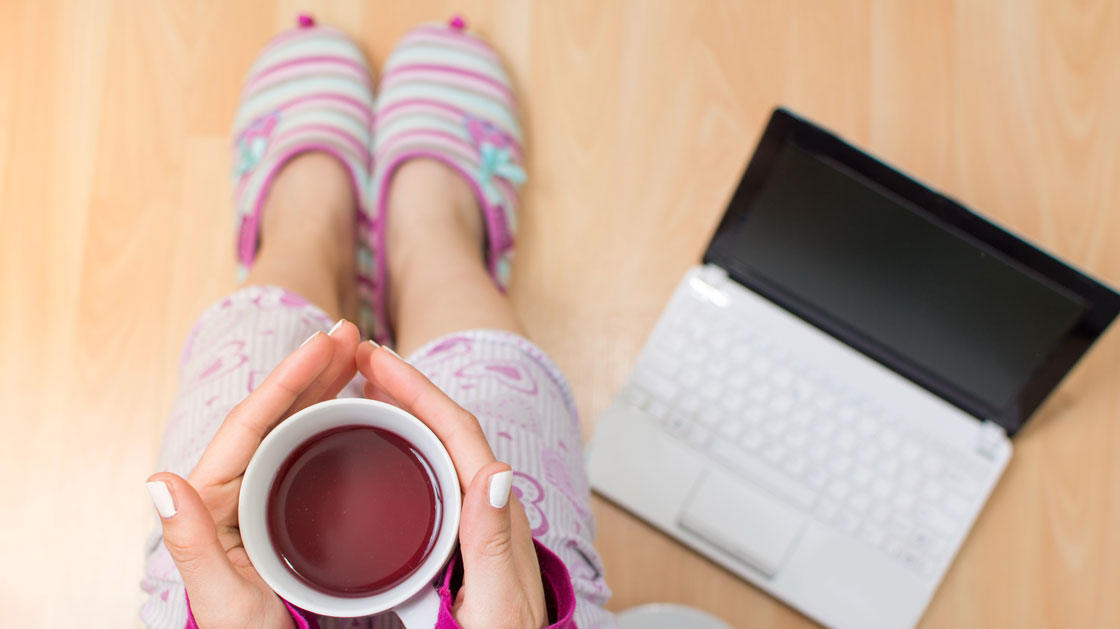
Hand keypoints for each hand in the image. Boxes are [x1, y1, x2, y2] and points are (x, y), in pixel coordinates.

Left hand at [147, 322, 361, 628]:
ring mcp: (260, 494)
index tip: (322, 344)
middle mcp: (233, 489)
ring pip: (291, 425)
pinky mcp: (283, 505)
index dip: (287, 379)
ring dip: (321, 386)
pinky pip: (305, 449)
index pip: (250, 425)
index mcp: (212, 502)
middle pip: (272, 414)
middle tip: (347, 333)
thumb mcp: (223, 599)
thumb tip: (159, 481)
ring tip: (354, 352)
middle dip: (310, 369)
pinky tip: (351, 401)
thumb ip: (191, 544)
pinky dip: (328, 418)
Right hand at [356, 342, 548, 628]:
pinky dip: (402, 447)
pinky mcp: (459, 533)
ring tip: (363, 387)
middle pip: (444, 427)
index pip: (456, 431)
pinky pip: (430, 473)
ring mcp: (474, 516)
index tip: (375, 358)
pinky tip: (381, 448)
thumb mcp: (495, 597)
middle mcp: (488, 503)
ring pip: (437, 446)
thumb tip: (496, 469)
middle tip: (359, 358)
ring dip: (403, 411)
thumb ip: (493, 540)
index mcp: (496, 510)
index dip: (415, 388)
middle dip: (404, 386)